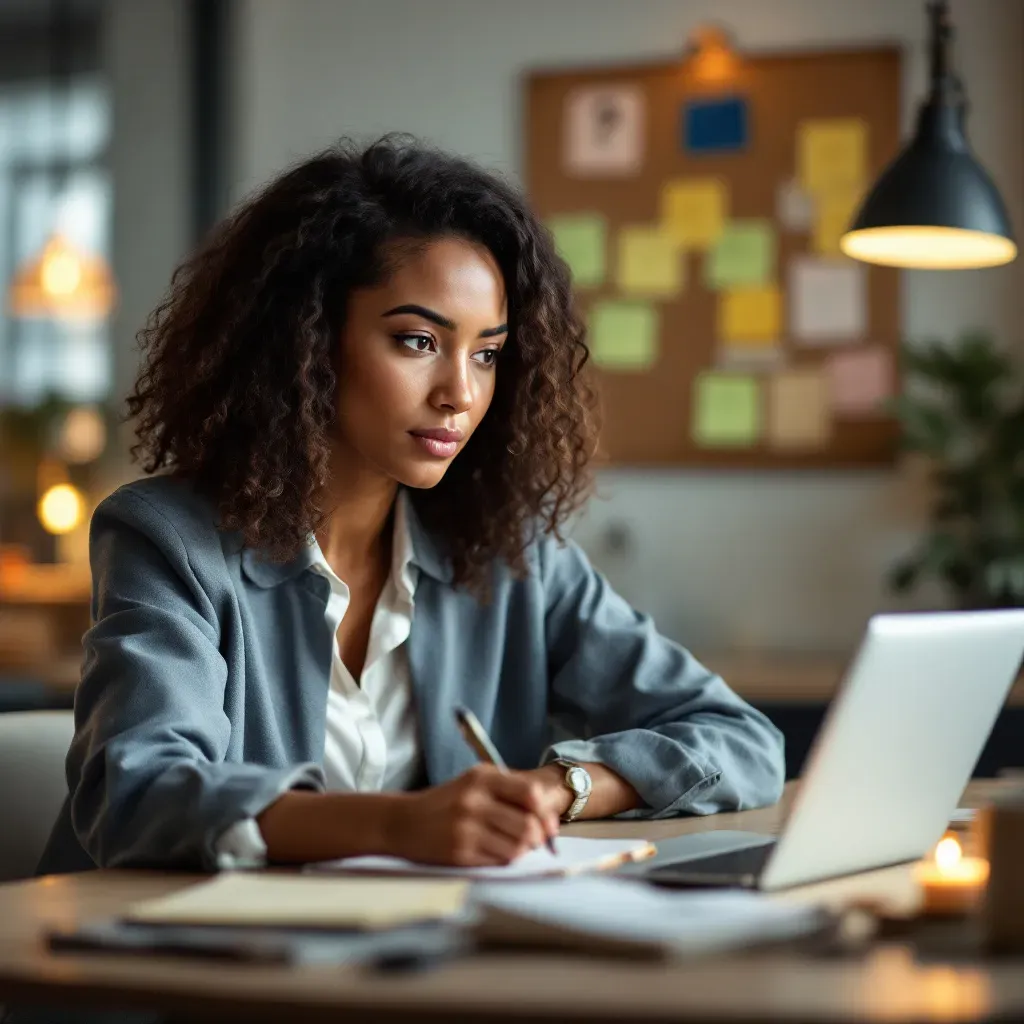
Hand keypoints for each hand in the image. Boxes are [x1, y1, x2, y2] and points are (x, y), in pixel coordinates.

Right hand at [387, 765, 563, 866]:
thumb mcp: (474, 783)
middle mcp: (474, 801)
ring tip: (513, 845)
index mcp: (481, 778)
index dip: (546, 812)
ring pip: (517, 846)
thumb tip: (548, 819)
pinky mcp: (460, 852)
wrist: (403, 822)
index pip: (531, 794)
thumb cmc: (446, 803)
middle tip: (536, 841)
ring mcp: (466, 828)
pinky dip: (505, 858)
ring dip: (523, 850)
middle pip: (528, 825)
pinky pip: (499, 860)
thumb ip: (510, 792)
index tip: (548, 823)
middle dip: (539, 837)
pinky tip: (495, 852)